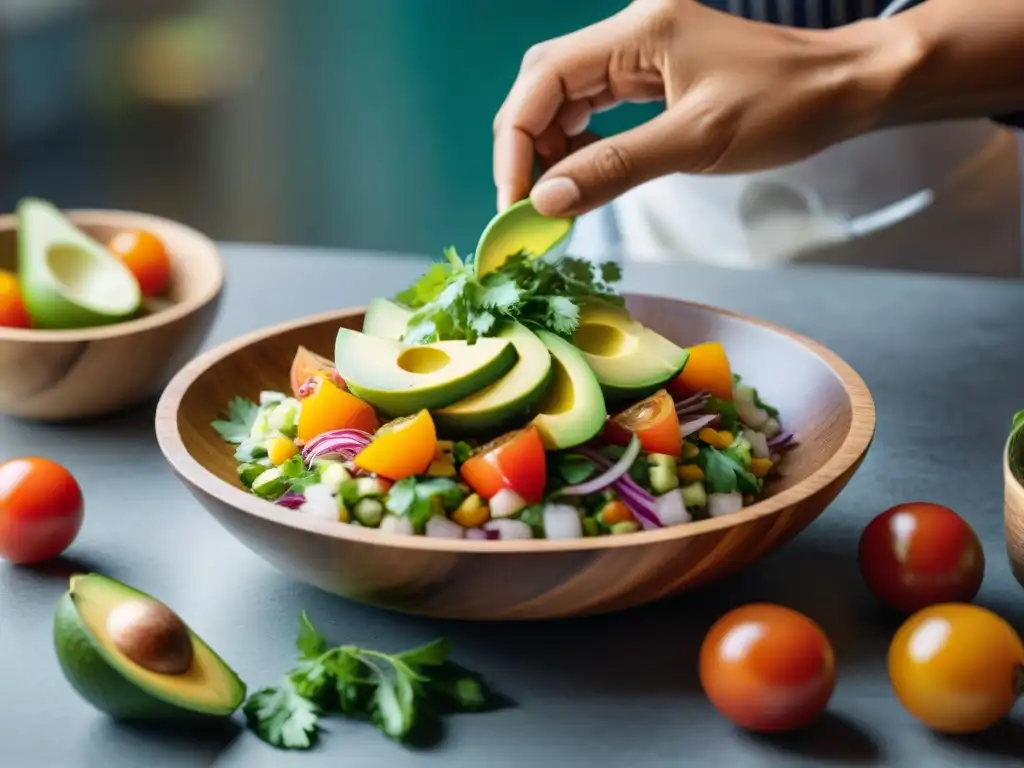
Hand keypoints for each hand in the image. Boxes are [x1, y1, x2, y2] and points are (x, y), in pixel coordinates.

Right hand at [493, 0, 909, 216]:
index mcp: (637, 30)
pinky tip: (582, 178)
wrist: (844, 89)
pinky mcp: (653, 74)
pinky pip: (597, 108)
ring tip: (552, 199)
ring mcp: (641, 51)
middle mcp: (630, 31)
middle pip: (546, 84)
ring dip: (552, 150)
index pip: (545, 77)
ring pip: (567, 98)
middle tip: (525, 205)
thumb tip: (546, 201)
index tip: (514, 198)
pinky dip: (582, 146)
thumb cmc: (783, 107)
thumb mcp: (695, 142)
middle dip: (528, 145)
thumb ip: (614, 168)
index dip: (518, 140)